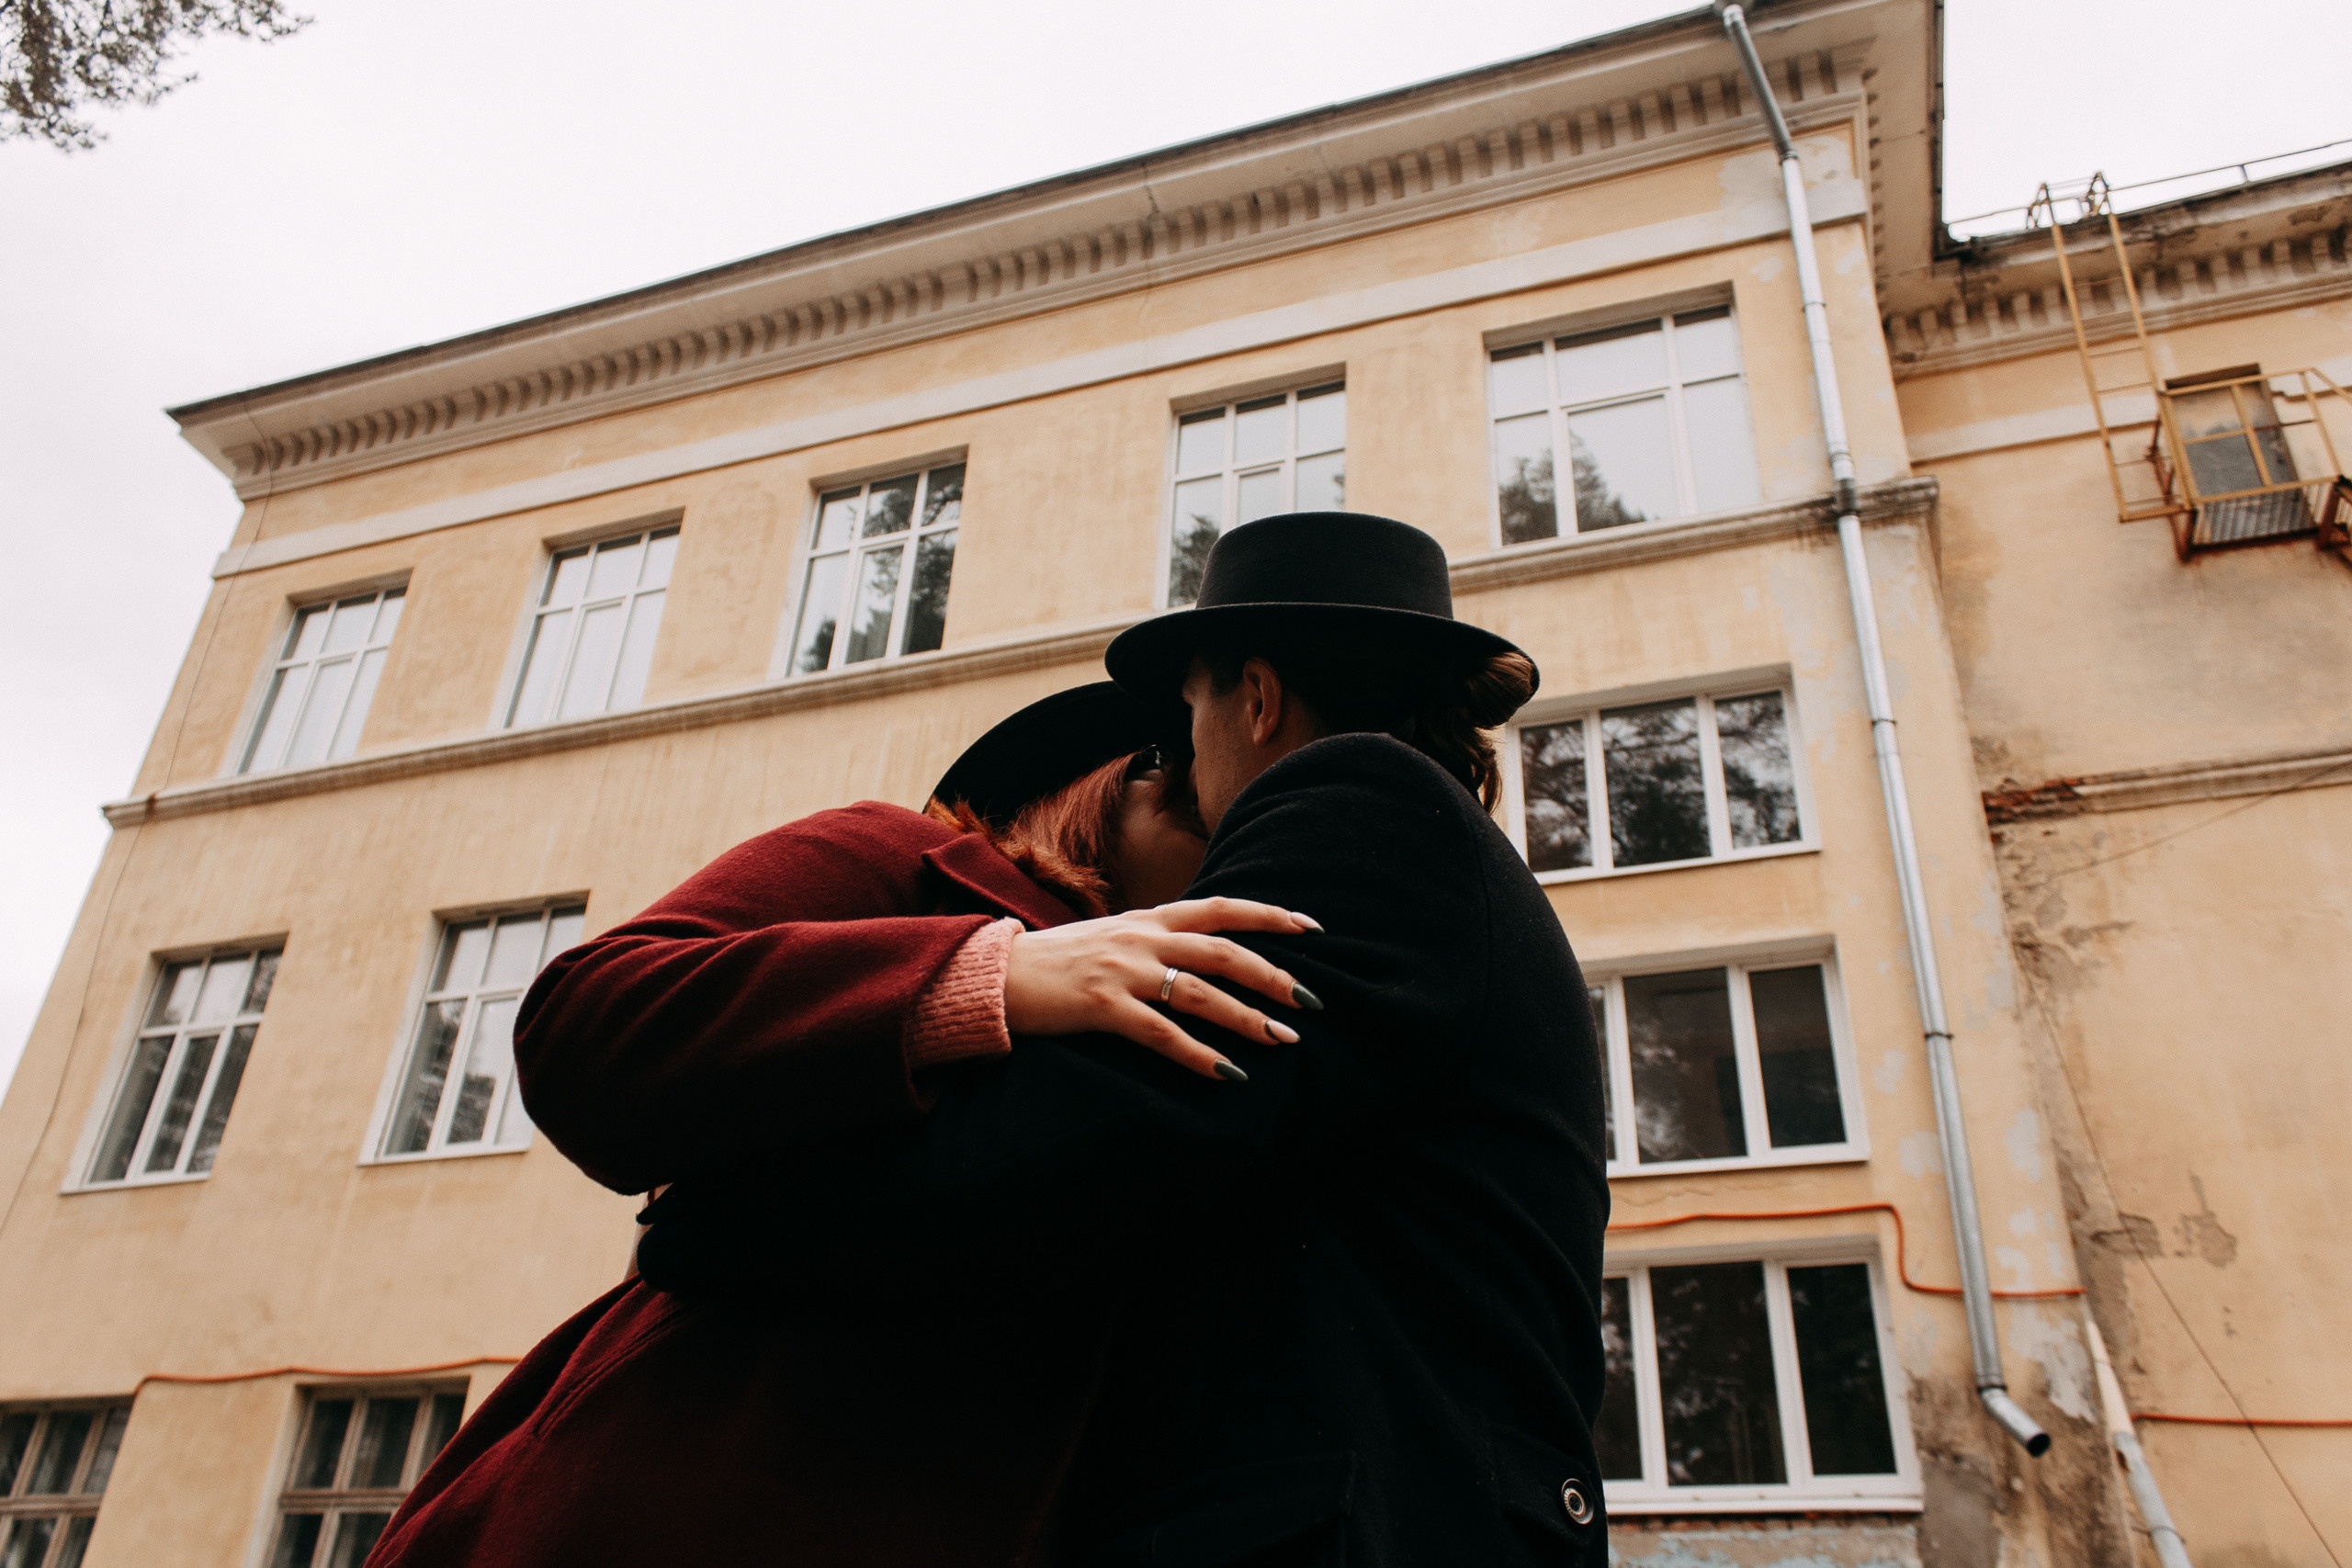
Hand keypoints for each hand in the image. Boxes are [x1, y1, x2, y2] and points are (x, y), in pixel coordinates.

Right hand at [1004, 898, 1323, 1079]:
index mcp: (1147, 919)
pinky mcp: (1102, 1007)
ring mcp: (1122, 972)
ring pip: (1201, 993)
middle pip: (1224, 951)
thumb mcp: (1111, 938)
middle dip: (1273, 975)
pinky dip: (1199, 1055)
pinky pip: (1162, 1034)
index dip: (1269, 915)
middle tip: (1311, 1000)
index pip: (1221, 907)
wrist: (995, 974)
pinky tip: (1227, 1074)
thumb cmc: (1056, 962)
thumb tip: (1202, 954)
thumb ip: (1155, 941)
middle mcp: (1142, 939)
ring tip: (1284, 1039)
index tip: (1311, 926)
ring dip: (1247, 1018)